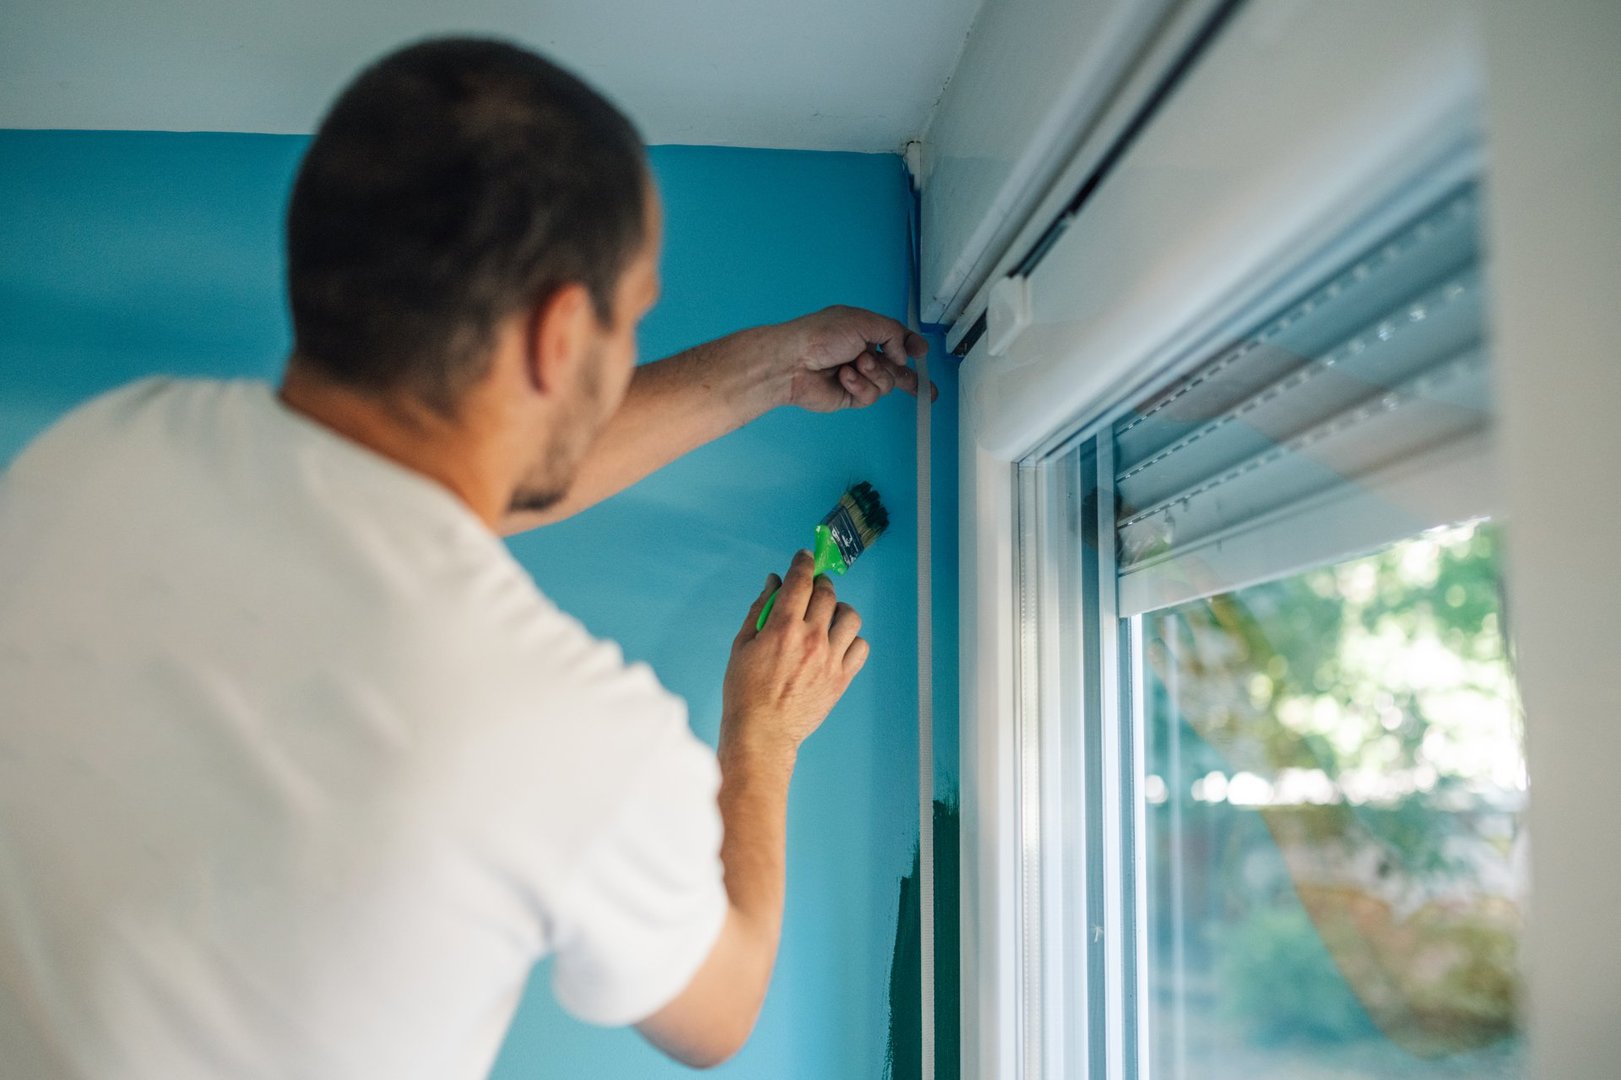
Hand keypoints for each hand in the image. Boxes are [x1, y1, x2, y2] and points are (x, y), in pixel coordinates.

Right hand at [721, 551, 869, 759]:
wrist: (762, 732)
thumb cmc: (745, 691)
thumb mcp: (742, 645)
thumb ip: (760, 609)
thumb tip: (773, 583)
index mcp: (783, 628)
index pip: (801, 581)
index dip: (803, 562)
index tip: (805, 556)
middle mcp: (811, 639)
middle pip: (827, 594)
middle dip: (820, 583)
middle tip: (813, 588)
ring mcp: (830, 659)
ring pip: (850, 617)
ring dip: (839, 609)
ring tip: (828, 616)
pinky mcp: (841, 678)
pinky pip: (861, 647)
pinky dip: (852, 639)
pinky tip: (837, 642)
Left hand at [777, 305, 932, 411]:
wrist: (793, 362)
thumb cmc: (822, 335)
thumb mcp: (864, 322)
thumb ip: (892, 334)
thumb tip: (905, 354)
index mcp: (865, 331)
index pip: (896, 339)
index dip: (911, 347)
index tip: (922, 353)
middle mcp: (863, 354)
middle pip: (897, 368)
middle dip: (910, 377)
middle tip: (927, 389)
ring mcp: (858, 376)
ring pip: (886, 382)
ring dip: (874, 372)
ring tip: (855, 363)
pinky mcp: (851, 396)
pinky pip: (870, 395)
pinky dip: (860, 385)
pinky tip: (844, 377)